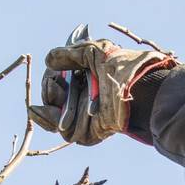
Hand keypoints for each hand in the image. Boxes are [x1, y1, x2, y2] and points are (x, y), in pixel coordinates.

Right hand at [29, 31, 174, 145]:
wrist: (137, 88)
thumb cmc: (119, 67)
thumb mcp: (92, 51)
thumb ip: (69, 54)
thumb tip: (49, 60)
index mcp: (87, 80)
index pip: (58, 83)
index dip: (51, 81)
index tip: (54, 77)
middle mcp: (85, 98)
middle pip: (52, 100)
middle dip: (49, 92)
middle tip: (57, 86)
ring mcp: (86, 116)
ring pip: (54, 116)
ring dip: (51, 106)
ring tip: (58, 97)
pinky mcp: (89, 132)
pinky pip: (64, 130)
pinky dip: (50, 120)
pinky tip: (46, 112)